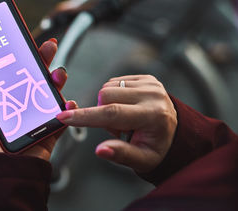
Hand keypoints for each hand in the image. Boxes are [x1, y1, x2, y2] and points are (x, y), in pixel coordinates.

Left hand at [0, 38, 76, 160]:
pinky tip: (68, 103)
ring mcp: (35, 119)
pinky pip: (62, 119)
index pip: (11, 73)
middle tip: (48, 46)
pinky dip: (69, 110)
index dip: (18, 56)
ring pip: (50, 94)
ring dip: (57, 80)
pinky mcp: (48, 133)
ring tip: (58, 74)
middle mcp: (20, 107)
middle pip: (34, 78)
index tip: (23, 39)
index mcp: (1, 102)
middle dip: (42, 60)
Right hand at [56, 75, 176, 172]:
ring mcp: (151, 83)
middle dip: (101, 112)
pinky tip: (126, 107)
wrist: (173, 131)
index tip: (64, 116)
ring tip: (124, 118)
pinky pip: (114, 82)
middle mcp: (153, 95)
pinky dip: (114, 96)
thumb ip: (120, 154)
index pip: (112, 114)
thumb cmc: (155, 147)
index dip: (85, 116)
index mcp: (153, 116)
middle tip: (117, 128)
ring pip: (107, 87)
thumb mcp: (142, 160)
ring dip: (108, 104)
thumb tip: (100, 150)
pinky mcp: (147, 77)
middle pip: (105, 96)